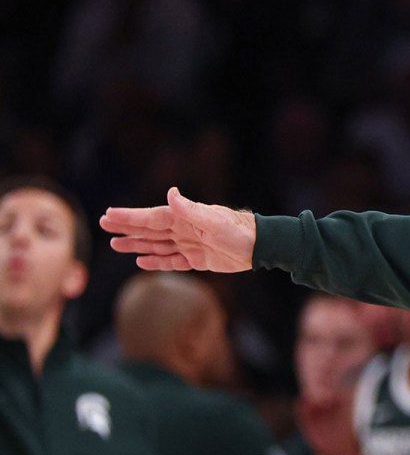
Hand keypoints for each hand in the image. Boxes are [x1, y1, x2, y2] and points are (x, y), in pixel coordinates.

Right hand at [100, 187, 255, 271]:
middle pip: (149, 230)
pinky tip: (141, 261)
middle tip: (103, 225)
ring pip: (157, 245)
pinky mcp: (198, 260)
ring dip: (137, 245)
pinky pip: (172, 261)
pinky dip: (157, 261)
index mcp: (184, 218)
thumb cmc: (238, 230)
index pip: (150, 217)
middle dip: (126, 228)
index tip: (108, 214)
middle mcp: (184, 230)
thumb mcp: (214, 220)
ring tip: (116, 244)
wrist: (259, 246)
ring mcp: (189, 245)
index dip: (129, 217)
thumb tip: (171, 193)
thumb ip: (190, 210)